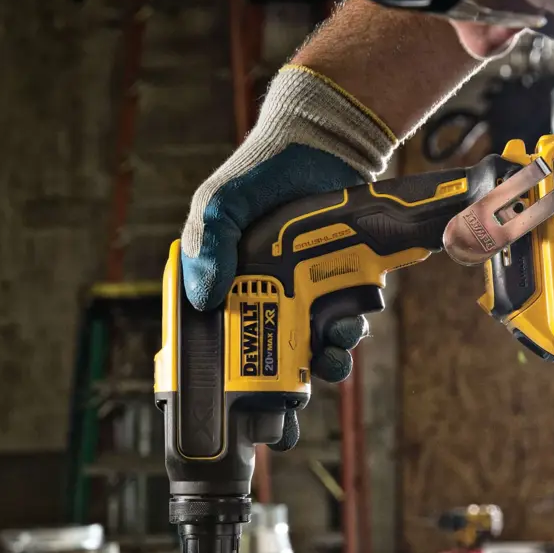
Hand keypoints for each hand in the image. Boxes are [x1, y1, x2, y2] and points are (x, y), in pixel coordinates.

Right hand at [181, 66, 396, 448]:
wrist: (321, 141)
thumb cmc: (260, 173)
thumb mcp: (219, 203)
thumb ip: (207, 243)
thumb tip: (202, 297)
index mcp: (232, 288)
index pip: (226, 347)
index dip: (237, 385)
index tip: (247, 411)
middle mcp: (269, 296)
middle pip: (276, 358)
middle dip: (288, 389)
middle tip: (296, 400)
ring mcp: (309, 292)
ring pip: (317, 345)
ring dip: (325, 359)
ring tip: (330, 353)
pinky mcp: (345, 282)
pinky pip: (349, 317)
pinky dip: (351, 328)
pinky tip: (351, 319)